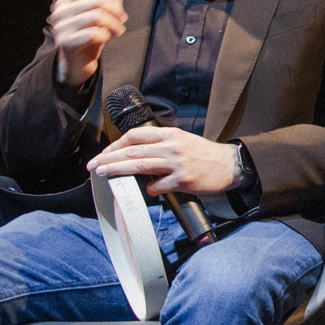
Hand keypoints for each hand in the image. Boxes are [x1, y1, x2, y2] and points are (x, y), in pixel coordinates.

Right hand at [49, 0, 126, 89]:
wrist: (77, 63)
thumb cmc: (88, 35)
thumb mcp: (96, 13)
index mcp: (66, 1)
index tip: (118, 4)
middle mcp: (60, 12)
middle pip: (97, 0)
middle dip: (116, 9)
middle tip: (122, 19)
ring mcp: (61, 27)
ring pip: (97, 15)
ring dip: (115, 23)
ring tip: (119, 30)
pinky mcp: (66, 43)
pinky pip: (94, 33)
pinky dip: (106, 34)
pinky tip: (108, 38)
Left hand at [87, 126, 238, 195]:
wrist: (230, 165)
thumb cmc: (204, 155)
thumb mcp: (181, 141)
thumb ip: (159, 146)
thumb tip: (134, 157)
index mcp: (170, 134)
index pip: (135, 136)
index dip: (116, 145)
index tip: (105, 154)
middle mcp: (172, 146)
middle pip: (132, 151)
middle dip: (109, 158)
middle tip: (94, 165)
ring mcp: (177, 163)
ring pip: (139, 165)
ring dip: (117, 170)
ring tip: (103, 173)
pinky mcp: (183, 180)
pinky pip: (158, 186)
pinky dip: (151, 189)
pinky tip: (152, 189)